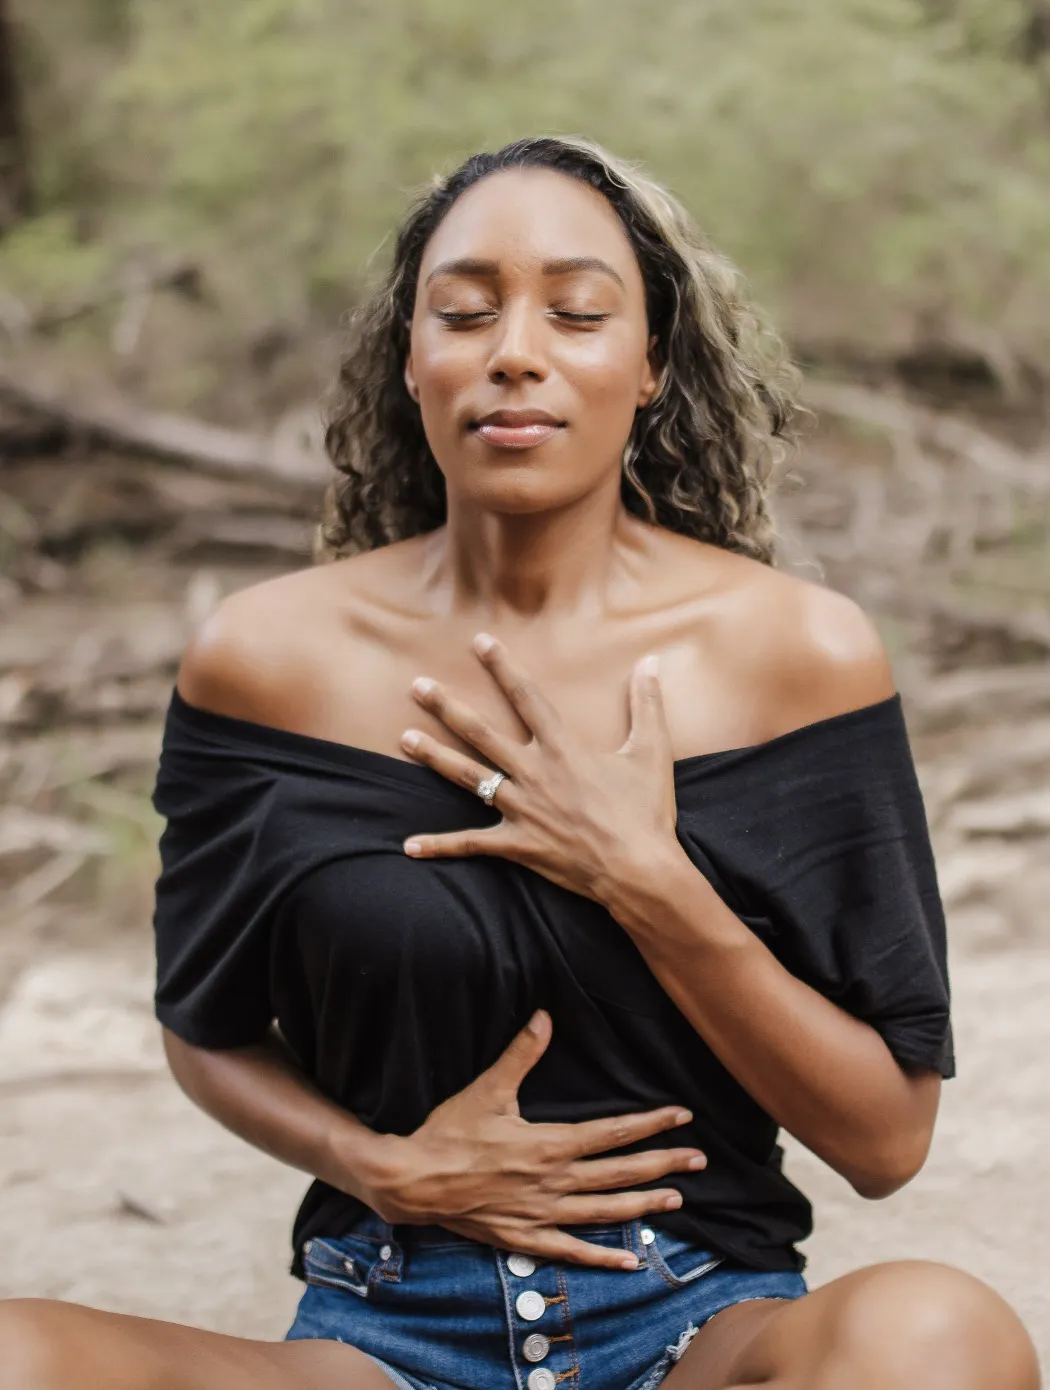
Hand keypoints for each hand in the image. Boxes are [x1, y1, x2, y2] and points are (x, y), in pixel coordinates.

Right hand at [361, 1011, 705, 1268]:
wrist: (414, 1181)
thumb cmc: (449, 1132)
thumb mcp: (487, 1088)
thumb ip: (521, 1054)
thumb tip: (544, 1016)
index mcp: (549, 1144)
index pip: (613, 1133)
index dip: (650, 1123)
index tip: (682, 1116)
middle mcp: (554, 1182)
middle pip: (620, 1174)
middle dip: (662, 1165)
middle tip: (699, 1161)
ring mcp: (542, 1214)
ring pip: (604, 1212)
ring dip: (643, 1206)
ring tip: (677, 1200)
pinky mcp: (525, 1237)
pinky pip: (571, 1251)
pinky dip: (603, 1257)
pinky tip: (631, 1261)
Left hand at [400, 634, 679, 902]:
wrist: (639, 870)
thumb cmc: (646, 811)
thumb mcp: (652, 752)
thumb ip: (648, 704)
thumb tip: (653, 662)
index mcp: (563, 749)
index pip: (527, 697)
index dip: (503, 667)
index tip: (480, 642)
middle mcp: (534, 773)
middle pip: (480, 732)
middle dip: (446, 707)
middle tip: (417, 686)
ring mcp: (521, 809)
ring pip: (468, 777)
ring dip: (434, 757)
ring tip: (403, 739)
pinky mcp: (517, 844)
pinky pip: (471, 844)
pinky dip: (439, 846)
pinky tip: (409, 846)